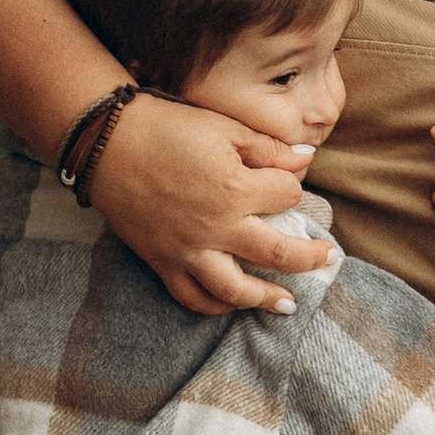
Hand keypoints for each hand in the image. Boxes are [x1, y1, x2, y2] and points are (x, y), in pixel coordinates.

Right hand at [90, 94, 315, 314]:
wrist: (107, 142)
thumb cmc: (166, 128)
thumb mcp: (223, 128)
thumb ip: (269, 148)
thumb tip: (308, 155)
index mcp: (236, 189)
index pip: (287, 196)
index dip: (293, 188)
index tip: (287, 184)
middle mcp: (217, 227)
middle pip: (279, 253)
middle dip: (309, 257)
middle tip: (327, 259)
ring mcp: (188, 250)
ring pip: (237, 290)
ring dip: (267, 299)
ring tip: (288, 304)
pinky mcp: (163, 262)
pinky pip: (192, 297)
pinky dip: (215, 306)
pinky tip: (232, 304)